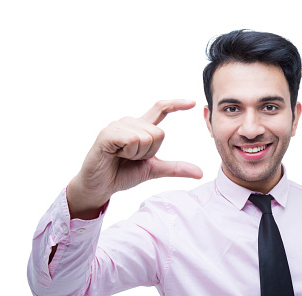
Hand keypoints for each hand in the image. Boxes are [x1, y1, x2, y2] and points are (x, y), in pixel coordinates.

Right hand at [67, 100, 201, 218]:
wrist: (101, 186)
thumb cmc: (123, 174)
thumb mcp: (154, 170)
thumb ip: (176, 168)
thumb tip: (200, 173)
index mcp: (141, 128)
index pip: (161, 109)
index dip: (176, 104)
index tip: (192, 103)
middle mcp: (130, 122)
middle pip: (158, 134)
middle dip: (149, 153)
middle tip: (132, 159)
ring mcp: (117, 126)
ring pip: (146, 137)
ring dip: (137, 154)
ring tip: (122, 157)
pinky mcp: (107, 134)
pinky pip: (131, 139)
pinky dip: (128, 152)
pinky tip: (115, 154)